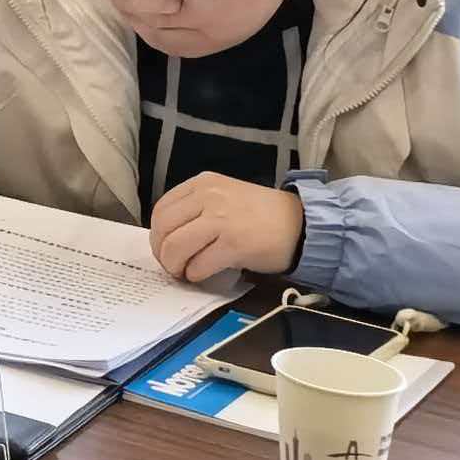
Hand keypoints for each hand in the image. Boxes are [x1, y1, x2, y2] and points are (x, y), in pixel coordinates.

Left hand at [149, 174, 305, 288]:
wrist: (302, 225)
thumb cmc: (261, 215)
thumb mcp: (224, 198)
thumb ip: (196, 210)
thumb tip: (167, 238)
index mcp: (203, 184)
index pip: (162, 209)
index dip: (157, 234)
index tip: (164, 249)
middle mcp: (209, 197)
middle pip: (163, 228)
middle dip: (162, 252)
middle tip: (172, 265)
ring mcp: (221, 219)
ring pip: (175, 247)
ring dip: (175, 266)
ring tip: (185, 272)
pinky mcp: (234, 244)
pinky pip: (199, 264)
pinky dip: (195, 274)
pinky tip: (203, 275)